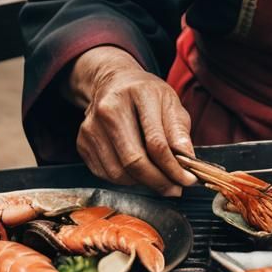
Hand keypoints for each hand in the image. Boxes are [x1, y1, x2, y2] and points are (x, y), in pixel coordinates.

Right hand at [69, 46, 197, 195]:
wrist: (113, 82)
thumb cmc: (146, 94)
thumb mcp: (170, 102)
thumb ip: (179, 132)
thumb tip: (187, 161)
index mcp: (139, 93)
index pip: (156, 142)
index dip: (173, 167)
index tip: (188, 180)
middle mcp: (110, 109)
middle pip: (134, 161)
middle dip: (158, 182)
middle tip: (174, 189)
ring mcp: (92, 126)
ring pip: (119, 173)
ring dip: (142, 183)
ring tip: (158, 178)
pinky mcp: (83, 142)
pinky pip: (106, 174)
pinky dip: (126, 179)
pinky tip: (137, 170)